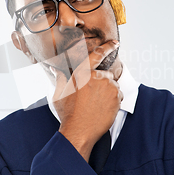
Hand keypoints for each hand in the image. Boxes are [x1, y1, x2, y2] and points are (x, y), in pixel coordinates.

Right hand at [51, 40, 122, 161]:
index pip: (97, 55)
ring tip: (96, 104)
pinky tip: (102, 108)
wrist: (79, 131)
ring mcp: (108, 87)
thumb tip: (55, 69)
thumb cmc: (68, 113)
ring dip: (108, 92)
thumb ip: (60, 79)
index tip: (115, 43)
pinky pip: (118, 95)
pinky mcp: (116, 97)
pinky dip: (113, 100)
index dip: (107, 47)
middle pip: (106, 75)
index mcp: (82, 73)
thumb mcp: (59, 94)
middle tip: (92, 97)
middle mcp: (97, 77)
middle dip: (102, 83)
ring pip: (112, 85)